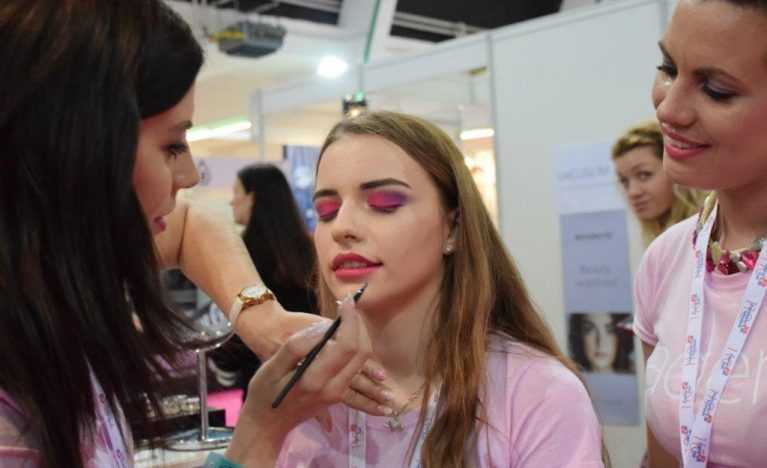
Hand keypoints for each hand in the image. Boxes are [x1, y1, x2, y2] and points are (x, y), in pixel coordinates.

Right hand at [225, 295, 377, 465]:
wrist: (267, 425)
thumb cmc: (263, 394)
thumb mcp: (272, 367)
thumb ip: (297, 347)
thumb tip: (323, 329)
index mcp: (315, 380)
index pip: (347, 345)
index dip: (350, 321)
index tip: (346, 303)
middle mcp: (333, 389)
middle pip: (361, 352)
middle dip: (358, 325)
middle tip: (349, 308)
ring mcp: (338, 394)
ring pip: (362, 360)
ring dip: (361, 335)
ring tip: (351, 317)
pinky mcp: (339, 394)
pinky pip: (357, 369)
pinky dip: (358, 349)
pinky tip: (352, 335)